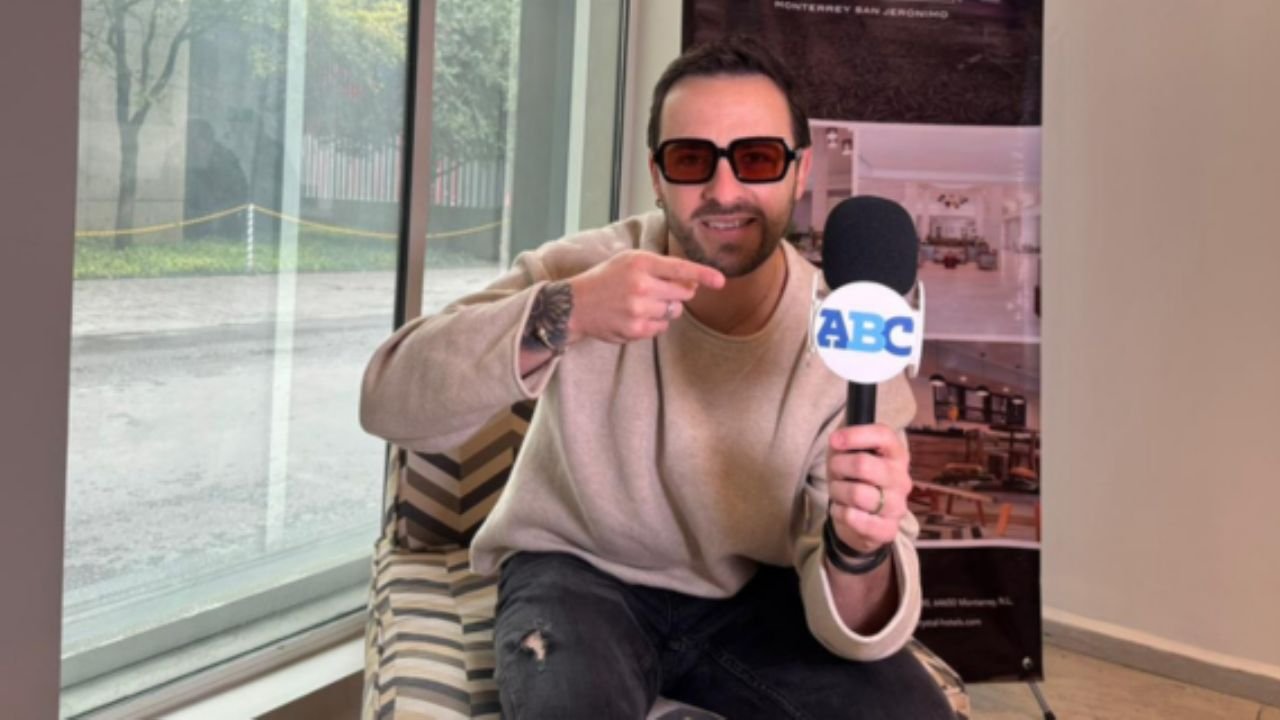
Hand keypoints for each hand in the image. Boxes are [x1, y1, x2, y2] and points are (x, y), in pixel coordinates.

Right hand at [567, 250, 724, 343]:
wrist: (575, 305)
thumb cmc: (605, 279)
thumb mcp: (629, 261)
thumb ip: (660, 267)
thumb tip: (692, 284)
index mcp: (640, 263)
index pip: (680, 269)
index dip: (703, 275)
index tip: (720, 281)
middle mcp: (641, 285)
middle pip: (682, 293)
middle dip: (678, 293)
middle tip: (659, 291)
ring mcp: (638, 309)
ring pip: (673, 312)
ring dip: (665, 308)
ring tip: (641, 303)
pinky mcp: (635, 329)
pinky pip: (661, 328)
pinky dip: (654, 323)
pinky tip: (635, 316)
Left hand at [825, 424, 911, 554]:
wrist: (861, 521)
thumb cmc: (854, 479)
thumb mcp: (848, 454)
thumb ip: (845, 440)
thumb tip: (837, 438)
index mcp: (896, 454)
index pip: (883, 435)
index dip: (855, 435)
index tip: (834, 440)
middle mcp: (902, 479)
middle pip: (863, 464)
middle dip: (838, 466)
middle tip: (836, 471)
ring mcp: (897, 506)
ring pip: (855, 493)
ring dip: (837, 491)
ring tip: (840, 492)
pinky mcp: (887, 530)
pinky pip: (853, 517)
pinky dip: (839, 512)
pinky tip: (843, 510)